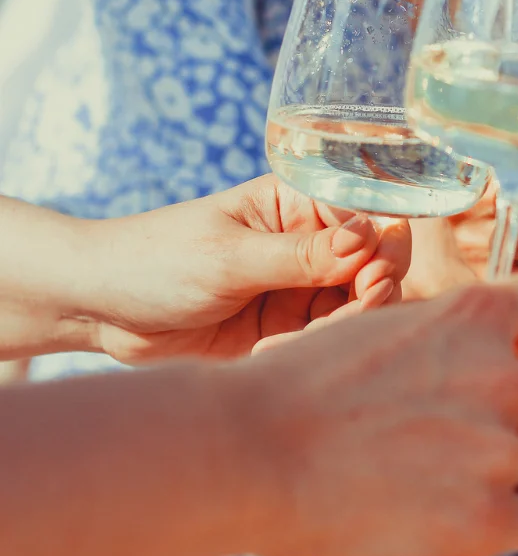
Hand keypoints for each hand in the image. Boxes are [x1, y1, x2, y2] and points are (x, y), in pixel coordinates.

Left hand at [82, 176, 410, 362]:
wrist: (99, 308)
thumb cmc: (155, 260)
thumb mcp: (229, 257)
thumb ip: (302, 255)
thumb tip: (369, 238)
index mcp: (298, 204)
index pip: (369, 222)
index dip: (381, 254)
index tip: (369, 284)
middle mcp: (309, 242)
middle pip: (374, 269)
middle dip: (363, 300)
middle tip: (330, 325)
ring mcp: (300, 286)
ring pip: (355, 310)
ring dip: (333, 332)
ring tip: (284, 343)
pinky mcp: (286, 326)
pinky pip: (322, 339)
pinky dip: (308, 350)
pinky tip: (268, 351)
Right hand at [234, 277, 517, 555]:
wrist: (255, 448)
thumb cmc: (301, 385)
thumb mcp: (377, 328)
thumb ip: (435, 341)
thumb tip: (478, 364)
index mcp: (473, 315)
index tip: (508, 352)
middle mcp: (504, 374)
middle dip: (491, 413)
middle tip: (429, 435)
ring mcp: (501, 448)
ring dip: (507, 469)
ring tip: (463, 483)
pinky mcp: (491, 516)